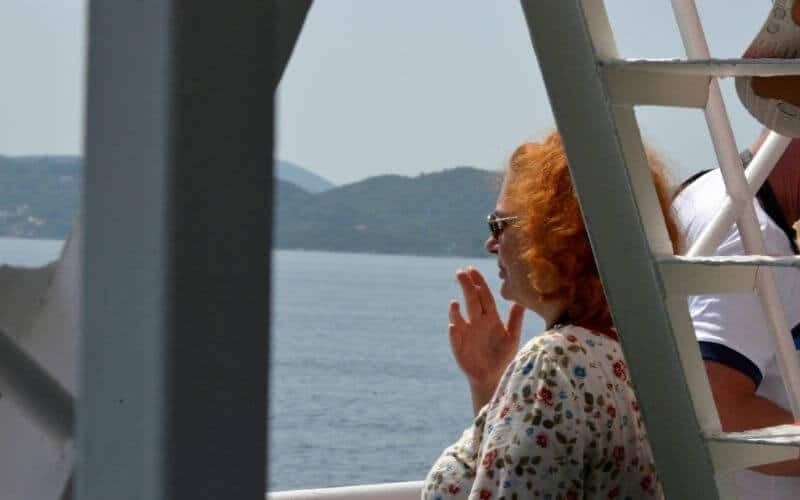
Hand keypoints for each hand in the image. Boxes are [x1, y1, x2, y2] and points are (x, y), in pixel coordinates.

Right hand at [449, 267, 524, 406]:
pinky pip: (456, 339)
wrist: (494, 377)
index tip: (472, 269)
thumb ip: (516, 319)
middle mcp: (476, 323)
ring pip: (460, 318)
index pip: (484, 297)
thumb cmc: (503, 356)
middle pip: (471, 301)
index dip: (479, 283)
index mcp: (490, 318)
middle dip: (466, 287)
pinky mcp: (459, 347)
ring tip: (455, 303)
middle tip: (460, 272)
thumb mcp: (512, 337)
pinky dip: (454, 333)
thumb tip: (522, 300)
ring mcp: (466, 334)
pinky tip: (454, 326)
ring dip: (456, 311)